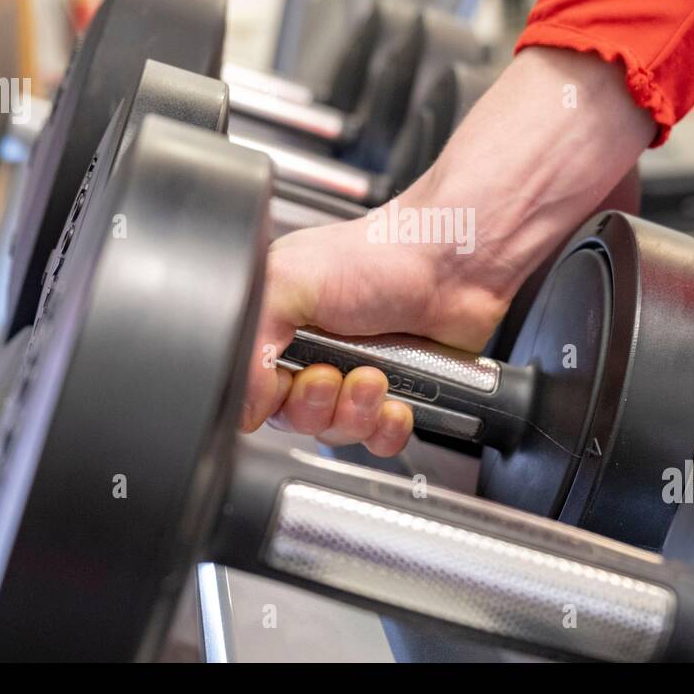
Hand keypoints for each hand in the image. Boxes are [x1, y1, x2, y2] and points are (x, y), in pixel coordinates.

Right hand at [242, 47, 657, 454]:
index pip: (251, 391)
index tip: (293, 379)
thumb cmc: (380, 253)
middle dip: (318, 406)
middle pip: (293, 420)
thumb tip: (240, 398)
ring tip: (375, 378)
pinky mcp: (395, 394)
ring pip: (336, 433)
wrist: (453, 261)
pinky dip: (386, 429)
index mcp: (276, 324)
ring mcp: (354, 376)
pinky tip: (395, 404)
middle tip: (336, 375)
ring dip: (355, 415)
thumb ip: (251, 340)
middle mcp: (312, 352)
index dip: (270, 398)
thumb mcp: (290, 281)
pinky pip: (377, 440)